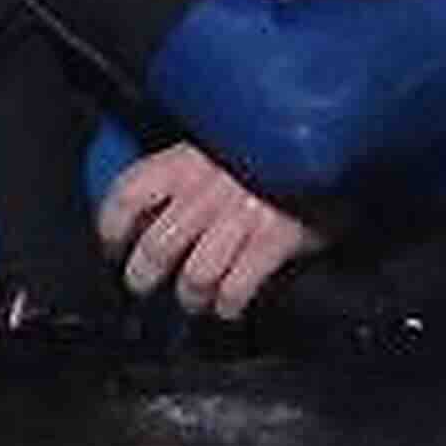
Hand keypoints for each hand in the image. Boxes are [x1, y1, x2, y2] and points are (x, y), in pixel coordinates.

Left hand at [96, 139, 335, 319]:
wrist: (333, 143)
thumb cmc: (274, 146)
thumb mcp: (221, 141)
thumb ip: (187, 168)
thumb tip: (150, 206)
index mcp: (187, 157)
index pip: (129, 192)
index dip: (111, 226)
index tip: (113, 246)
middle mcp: (207, 186)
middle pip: (156, 247)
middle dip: (143, 276)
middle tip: (145, 285)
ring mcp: (241, 214)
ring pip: (194, 275)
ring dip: (191, 296)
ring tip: (195, 299)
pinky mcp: (275, 238)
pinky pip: (237, 287)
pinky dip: (229, 304)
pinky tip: (230, 304)